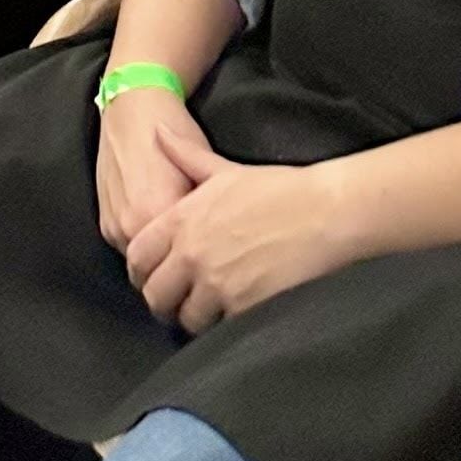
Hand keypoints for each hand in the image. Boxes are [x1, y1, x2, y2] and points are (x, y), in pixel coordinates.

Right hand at [94, 82, 219, 258]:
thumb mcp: (201, 169)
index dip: (205, 264)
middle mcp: (131, 227)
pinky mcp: (103, 222)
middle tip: (200, 261)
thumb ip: (205, 213)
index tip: (218, 262)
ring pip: (142, 263)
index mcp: (159, 216)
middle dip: (179, 268)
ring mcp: (113, 226)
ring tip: (178, 248)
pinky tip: (157, 231)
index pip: (187, 262)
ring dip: (158, 260)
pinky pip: (127, 248)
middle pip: (162, 269)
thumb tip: (221, 242)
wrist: (133, 104)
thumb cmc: (174, 131)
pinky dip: (142, 246)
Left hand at [124, 159, 350, 330]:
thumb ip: (185, 156)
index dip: (141, 271)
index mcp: (182, 220)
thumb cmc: (276, 188)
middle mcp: (192, 254)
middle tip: (176, 301)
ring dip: (193, 317)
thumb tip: (158, 131)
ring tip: (205, 310)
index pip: (138, 257)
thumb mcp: (224, 169)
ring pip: (186, 318)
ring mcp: (217, 284)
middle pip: (156, 295)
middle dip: (163, 301)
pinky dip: (221, 327)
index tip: (151, 275)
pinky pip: (219, 329)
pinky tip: (230, 316)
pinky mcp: (245, 308)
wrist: (322, 213)